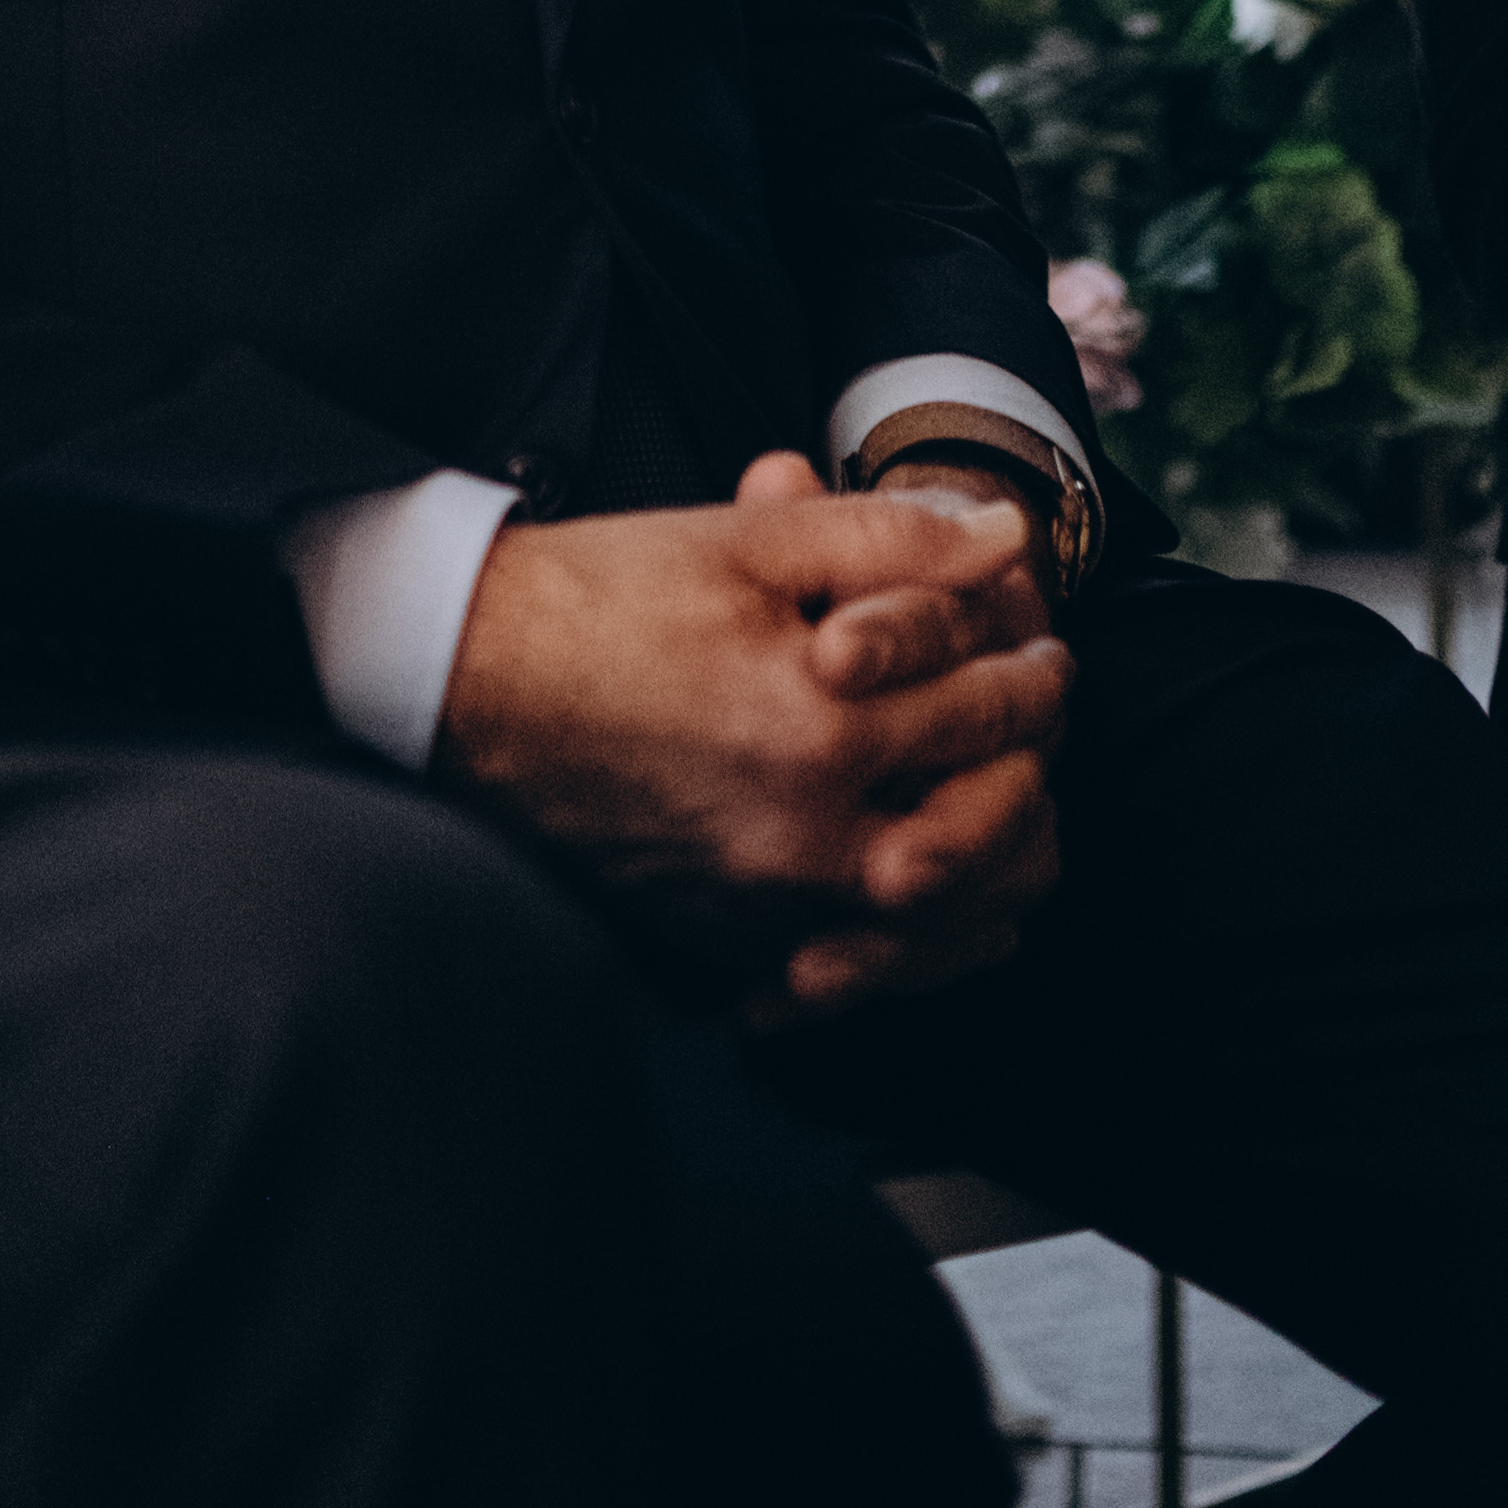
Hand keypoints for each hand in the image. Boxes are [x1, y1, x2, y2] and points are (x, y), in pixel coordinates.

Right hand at [437, 454, 1065, 1007]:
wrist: (466, 683)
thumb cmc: (598, 600)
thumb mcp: (747, 543)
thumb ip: (890, 539)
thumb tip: (1004, 537)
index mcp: (819, 726)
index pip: (988, 712)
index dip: (1034, 669)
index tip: (1041, 647)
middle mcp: (804, 836)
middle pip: (991, 834)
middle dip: (1032, 768)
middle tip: (1033, 717)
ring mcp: (765, 903)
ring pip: (943, 924)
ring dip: (993, 865)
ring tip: (1003, 806)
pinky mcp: (724, 939)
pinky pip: (862, 971)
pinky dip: (915, 940)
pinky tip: (927, 893)